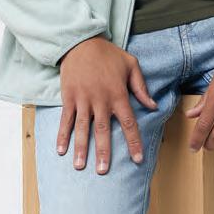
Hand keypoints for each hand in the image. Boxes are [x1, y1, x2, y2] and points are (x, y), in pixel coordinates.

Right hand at [56, 35, 158, 172]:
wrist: (81, 42)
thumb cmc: (109, 54)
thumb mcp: (131, 65)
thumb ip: (141, 88)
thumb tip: (153, 106)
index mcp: (118, 94)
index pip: (128, 123)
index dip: (133, 143)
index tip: (138, 159)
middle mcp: (100, 100)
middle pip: (103, 130)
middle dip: (103, 152)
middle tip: (102, 171)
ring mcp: (82, 99)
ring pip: (81, 128)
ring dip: (80, 148)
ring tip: (80, 166)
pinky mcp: (69, 97)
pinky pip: (65, 119)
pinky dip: (62, 135)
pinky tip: (60, 150)